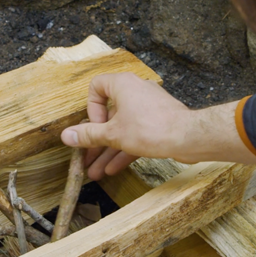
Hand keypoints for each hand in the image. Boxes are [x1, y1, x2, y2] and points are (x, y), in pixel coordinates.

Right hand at [61, 73, 255, 176]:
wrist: (189, 137)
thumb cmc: (151, 129)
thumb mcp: (113, 134)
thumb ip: (88, 135)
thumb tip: (66, 136)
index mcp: (122, 85)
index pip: (96, 87)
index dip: (91, 108)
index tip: (95, 126)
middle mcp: (134, 92)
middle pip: (107, 115)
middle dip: (96, 140)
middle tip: (85, 158)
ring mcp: (147, 108)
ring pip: (121, 129)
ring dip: (108, 151)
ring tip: (96, 171)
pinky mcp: (157, 123)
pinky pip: (135, 135)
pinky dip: (124, 150)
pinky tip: (113, 169)